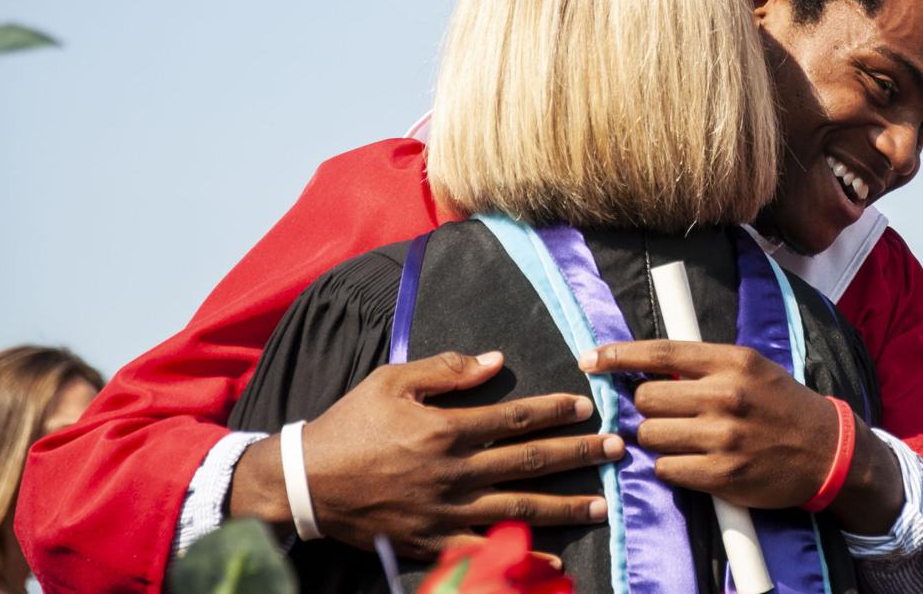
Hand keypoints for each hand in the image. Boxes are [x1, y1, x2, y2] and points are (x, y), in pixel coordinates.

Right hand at [230, 350, 623, 557]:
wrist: (307, 482)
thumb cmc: (351, 424)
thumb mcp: (393, 381)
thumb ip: (446, 370)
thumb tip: (495, 361)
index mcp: (447, 429)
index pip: (514, 417)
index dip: (554, 411)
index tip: (587, 407)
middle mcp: (455, 472)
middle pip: (529, 462)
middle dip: (577, 455)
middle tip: (615, 451)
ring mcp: (447, 512)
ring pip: (519, 509)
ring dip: (566, 507)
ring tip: (603, 506)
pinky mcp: (434, 542)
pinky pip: (486, 554)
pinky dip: (522, 559)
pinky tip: (554, 561)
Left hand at [579, 340, 902, 534]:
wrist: (827, 452)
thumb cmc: (781, 406)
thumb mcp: (749, 369)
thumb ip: (702, 366)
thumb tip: (647, 367)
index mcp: (732, 362)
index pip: (661, 353)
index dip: (619, 355)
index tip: (590, 359)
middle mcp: (726, 396)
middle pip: (646, 398)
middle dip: (645, 406)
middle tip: (663, 412)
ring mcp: (724, 438)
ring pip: (650, 435)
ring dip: (655, 439)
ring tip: (681, 439)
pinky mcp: (723, 475)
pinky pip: (666, 469)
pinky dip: (670, 467)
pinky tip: (690, 462)